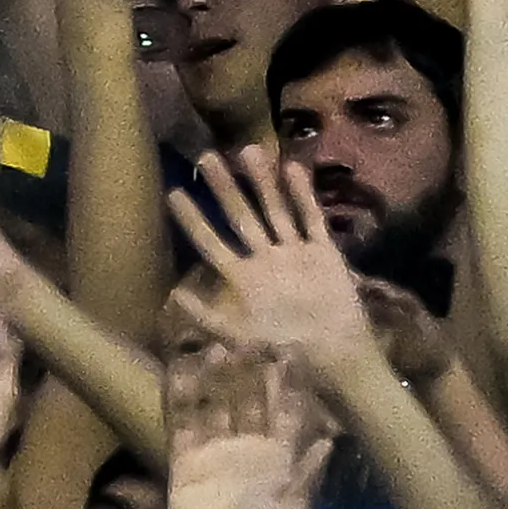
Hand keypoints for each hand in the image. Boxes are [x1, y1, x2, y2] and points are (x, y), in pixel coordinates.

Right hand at [165, 346, 328, 508]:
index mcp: (279, 456)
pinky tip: (178, 369)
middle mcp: (248, 446)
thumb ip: (308, 474)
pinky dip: (180, 397)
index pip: (286, 411)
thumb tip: (331, 440)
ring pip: (217, 405)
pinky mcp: (185, 460)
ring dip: (218, 380)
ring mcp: (215, 450)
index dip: (290, 384)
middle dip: (251, 373)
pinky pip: (182, 423)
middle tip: (251, 340)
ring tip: (217, 350)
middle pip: (249, 400)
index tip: (293, 351)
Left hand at [173, 145, 376, 362]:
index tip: (174, 192)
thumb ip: (207, 316)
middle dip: (225, 188)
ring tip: (248, 150)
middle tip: (206, 157)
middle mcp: (266, 261)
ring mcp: (294, 254)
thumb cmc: (284, 350)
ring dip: (262, 183)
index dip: (193, 220)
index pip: (211, 243)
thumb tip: (173, 294)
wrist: (335, 358)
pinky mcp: (322, 253)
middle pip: (241, 217)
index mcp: (244, 280)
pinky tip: (293, 168)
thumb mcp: (239, 338)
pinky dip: (303, 196)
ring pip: (275, 211)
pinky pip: (311, 220)